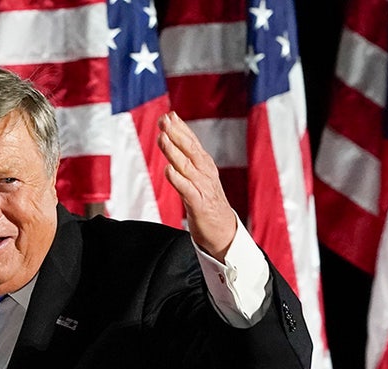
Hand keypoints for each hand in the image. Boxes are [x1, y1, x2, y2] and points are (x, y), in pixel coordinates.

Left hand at [157, 111, 237, 259]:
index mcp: (205, 167)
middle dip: (176, 134)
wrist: (224, 233)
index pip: (192, 143)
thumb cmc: (209, 205)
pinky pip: (187, 190)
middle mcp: (205, 174)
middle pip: (190, 150)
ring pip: (187, 166)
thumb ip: (189, 161)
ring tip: (163, 138)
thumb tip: (174, 141)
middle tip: (164, 120)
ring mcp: (203, 189)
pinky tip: (169, 170)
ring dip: (174, 151)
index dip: (181, 128)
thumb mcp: (200, 179)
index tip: (170, 115)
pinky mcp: (199, 205)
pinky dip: (178, 179)